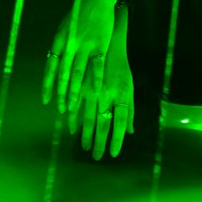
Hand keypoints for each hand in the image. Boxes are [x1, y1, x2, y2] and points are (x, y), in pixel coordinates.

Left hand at [41, 0, 115, 115]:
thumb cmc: (79, 13)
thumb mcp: (65, 28)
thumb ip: (61, 46)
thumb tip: (55, 65)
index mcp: (59, 40)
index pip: (50, 67)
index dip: (47, 85)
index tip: (45, 101)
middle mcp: (69, 44)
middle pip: (63, 74)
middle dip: (61, 94)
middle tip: (61, 110)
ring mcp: (85, 44)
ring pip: (78, 72)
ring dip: (75, 91)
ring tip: (73, 106)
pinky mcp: (100, 43)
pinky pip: (97, 65)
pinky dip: (96, 79)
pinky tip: (97, 92)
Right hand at [70, 41, 134, 159]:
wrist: (108, 44)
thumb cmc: (121, 68)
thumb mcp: (130, 87)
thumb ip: (130, 110)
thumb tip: (130, 132)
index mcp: (122, 94)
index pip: (120, 122)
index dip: (116, 140)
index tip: (112, 154)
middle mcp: (107, 94)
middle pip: (102, 123)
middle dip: (99, 142)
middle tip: (96, 157)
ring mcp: (92, 89)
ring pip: (87, 117)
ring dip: (85, 134)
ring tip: (84, 147)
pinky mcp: (81, 84)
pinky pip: (76, 104)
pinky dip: (73, 118)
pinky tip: (71, 129)